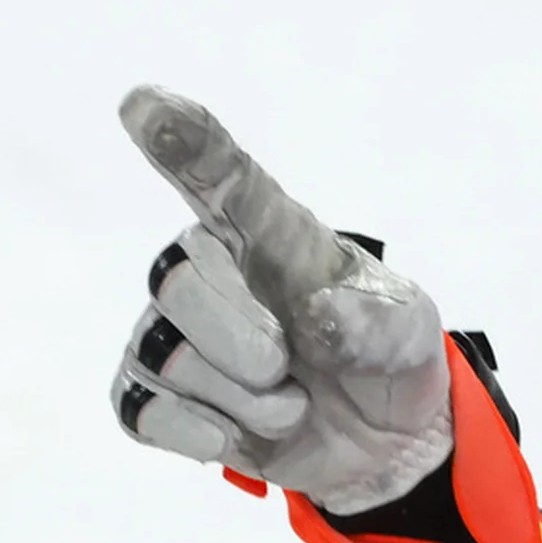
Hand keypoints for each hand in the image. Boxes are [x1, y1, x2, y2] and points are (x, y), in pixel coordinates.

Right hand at [111, 87, 452, 515]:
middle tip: (296, 361)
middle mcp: (207, 271)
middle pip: (178, 285)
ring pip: (169, 361)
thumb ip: (362, 313)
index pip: (220, 181)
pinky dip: (202, 433)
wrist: (391, 435)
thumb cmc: (384, 349)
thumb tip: (311, 313)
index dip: (184, 145)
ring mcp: (175, 333)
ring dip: (249, 402)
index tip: (147, 106)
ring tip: (292, 400)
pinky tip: (240, 435)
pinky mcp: (163, 398)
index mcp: (265, 233)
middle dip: (249, 343)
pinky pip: (141, 410)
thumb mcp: (400, 321)